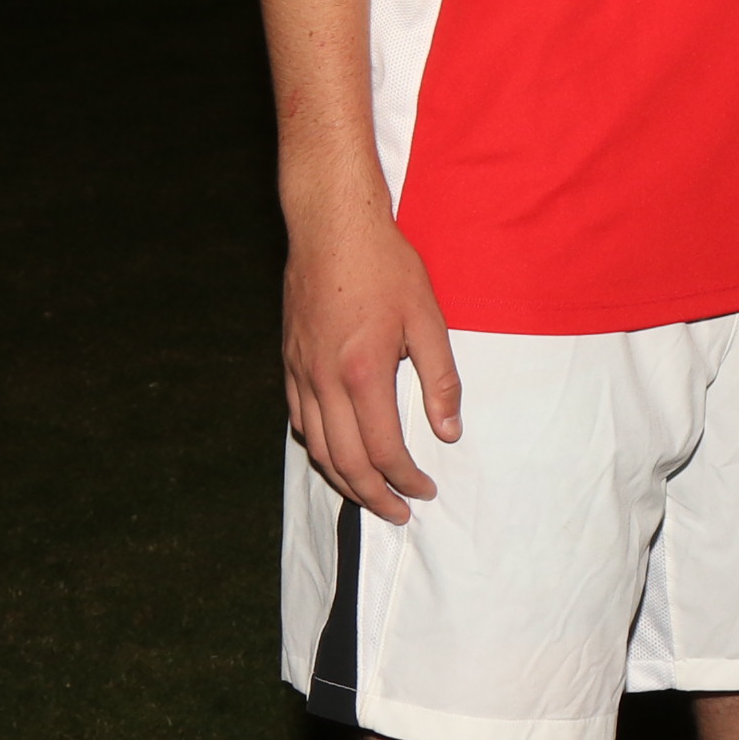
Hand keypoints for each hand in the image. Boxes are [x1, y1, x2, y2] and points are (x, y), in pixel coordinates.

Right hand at [281, 187, 461, 522]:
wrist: (331, 226)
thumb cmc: (384, 265)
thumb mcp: (428, 318)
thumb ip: (441, 379)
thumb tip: (449, 431)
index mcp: (363, 373)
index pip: (383, 449)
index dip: (406, 479)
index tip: (426, 491)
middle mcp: (324, 381)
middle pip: (344, 462)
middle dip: (374, 496)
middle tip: (399, 513)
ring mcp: (300, 373)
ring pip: (316, 448)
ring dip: (344, 480)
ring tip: (370, 494)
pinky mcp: (289, 362)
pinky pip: (299, 420)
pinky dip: (318, 448)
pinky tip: (337, 452)